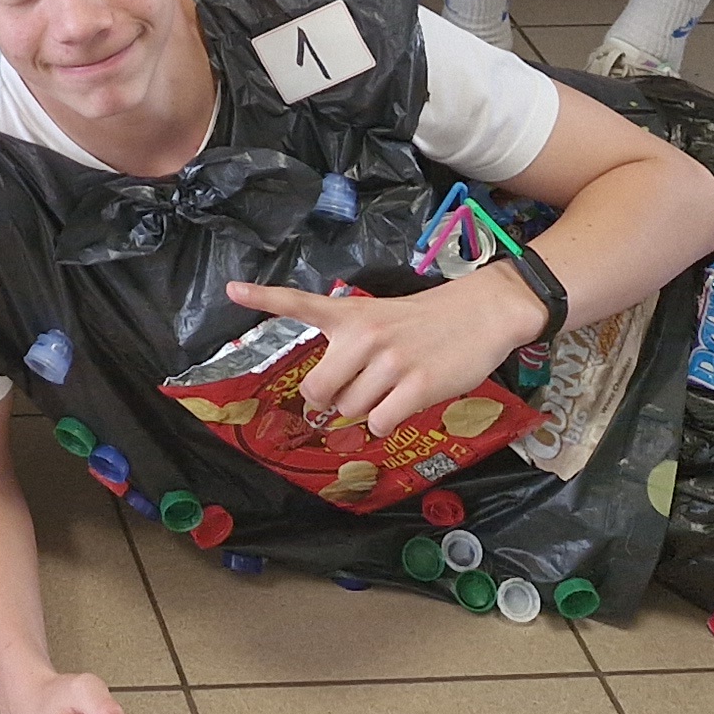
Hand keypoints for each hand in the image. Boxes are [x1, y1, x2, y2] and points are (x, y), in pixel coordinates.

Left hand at [219, 268, 535, 431]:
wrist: (481, 313)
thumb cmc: (426, 321)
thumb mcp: (380, 318)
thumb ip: (350, 347)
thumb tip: (329, 398)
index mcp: (351, 315)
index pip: (300, 302)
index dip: (262, 297)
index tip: (232, 290)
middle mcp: (363, 336)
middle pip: (319, 391)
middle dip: (331, 400)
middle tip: (355, 390)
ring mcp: (390, 361)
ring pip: (351, 410)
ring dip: (367, 409)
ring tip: (393, 386)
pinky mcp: (416, 385)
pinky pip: (380, 423)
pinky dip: (387, 422)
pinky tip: (404, 402)